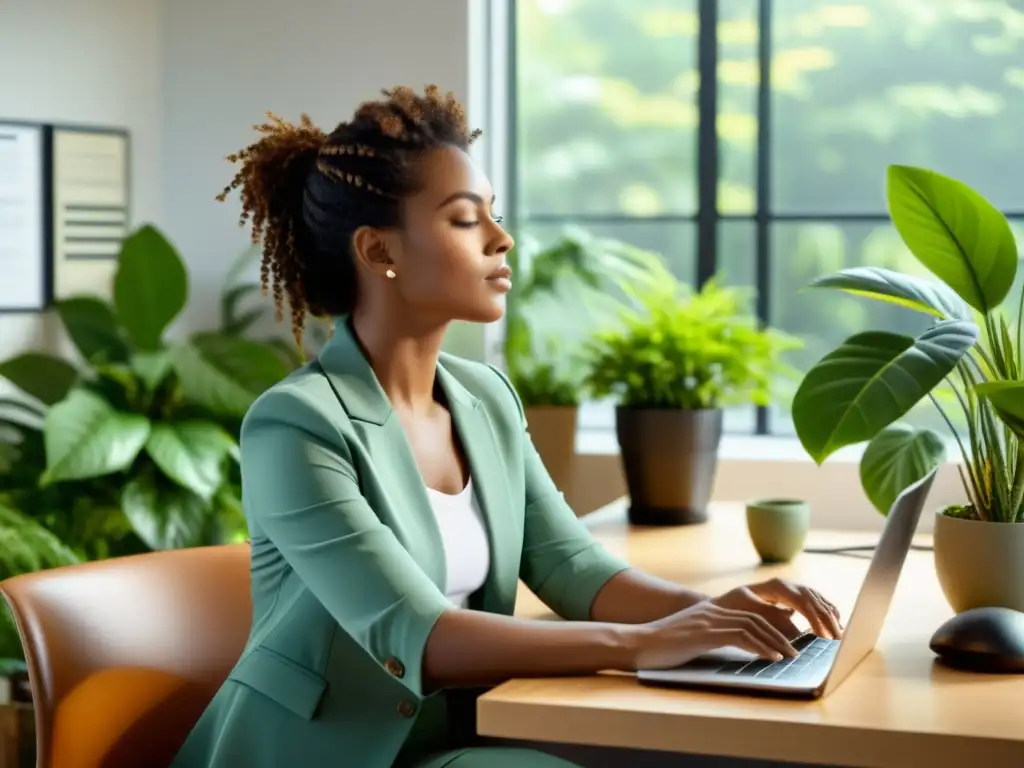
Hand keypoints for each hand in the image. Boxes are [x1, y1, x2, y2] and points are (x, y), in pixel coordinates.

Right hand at [628, 600, 801, 670]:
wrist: (636, 643)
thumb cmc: (660, 647)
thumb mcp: (690, 639)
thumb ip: (709, 638)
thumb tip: (731, 649)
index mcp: (708, 610)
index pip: (748, 614)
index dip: (769, 627)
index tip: (784, 643)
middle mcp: (711, 610)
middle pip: (755, 618)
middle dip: (779, 635)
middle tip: (795, 652)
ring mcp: (707, 620)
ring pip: (751, 626)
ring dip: (775, 642)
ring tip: (789, 657)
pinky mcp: (704, 633)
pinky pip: (740, 637)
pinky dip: (759, 647)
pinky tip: (770, 658)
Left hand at [712, 578, 842, 640]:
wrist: (723, 602)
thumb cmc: (732, 605)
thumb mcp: (748, 609)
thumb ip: (771, 616)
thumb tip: (795, 629)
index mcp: (776, 586)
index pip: (802, 600)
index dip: (815, 617)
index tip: (822, 635)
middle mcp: (786, 585)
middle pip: (813, 599)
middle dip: (827, 619)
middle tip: (837, 638)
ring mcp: (790, 589)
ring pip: (816, 599)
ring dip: (829, 616)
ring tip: (839, 633)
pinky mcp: (791, 597)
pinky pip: (814, 601)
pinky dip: (826, 610)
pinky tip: (834, 622)